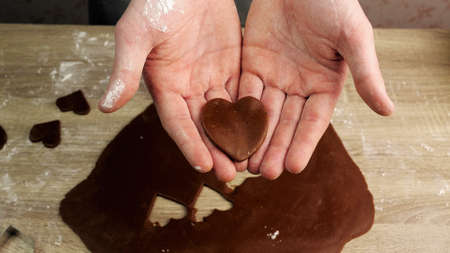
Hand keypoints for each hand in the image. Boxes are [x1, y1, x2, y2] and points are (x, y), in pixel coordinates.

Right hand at [98, 0, 242, 181]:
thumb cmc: (156, 2)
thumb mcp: (136, 34)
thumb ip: (125, 70)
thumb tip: (105, 106)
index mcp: (164, 85)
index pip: (177, 122)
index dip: (189, 143)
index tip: (203, 165)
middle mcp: (188, 87)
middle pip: (204, 125)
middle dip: (217, 149)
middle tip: (232, 173)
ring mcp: (211, 77)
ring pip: (226, 114)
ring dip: (237, 136)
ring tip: (251, 158)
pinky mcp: (232, 65)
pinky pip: (243, 92)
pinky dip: (251, 111)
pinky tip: (264, 128)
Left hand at [240, 0, 393, 178]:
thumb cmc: (332, 3)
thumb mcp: (353, 37)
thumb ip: (366, 74)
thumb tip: (389, 111)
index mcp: (325, 85)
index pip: (314, 121)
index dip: (304, 143)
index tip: (293, 167)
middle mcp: (299, 86)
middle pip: (285, 123)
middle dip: (274, 147)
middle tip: (264, 173)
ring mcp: (275, 76)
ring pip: (262, 112)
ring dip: (254, 137)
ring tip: (245, 162)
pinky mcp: (253, 64)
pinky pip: (244, 91)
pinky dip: (237, 111)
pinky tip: (229, 131)